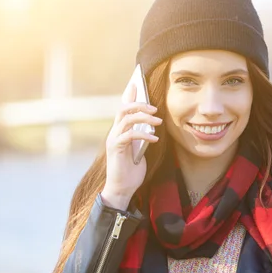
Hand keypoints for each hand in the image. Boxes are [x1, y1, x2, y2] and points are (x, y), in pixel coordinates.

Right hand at [101, 83, 161, 209]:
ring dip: (143, 117)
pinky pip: (130, 134)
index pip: (123, 108)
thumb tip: (151, 125)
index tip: (136, 83)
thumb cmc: (131, 171)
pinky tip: (154, 138)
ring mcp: (114, 139)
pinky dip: (144, 134)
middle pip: (123, 108)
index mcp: (119, 131)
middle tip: (155, 108)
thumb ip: (141, 137)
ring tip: (157, 121)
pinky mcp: (116, 148)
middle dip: (139, 104)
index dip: (129, 95)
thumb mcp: (139, 150)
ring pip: (126, 118)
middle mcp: (114, 132)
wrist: (122, 189)